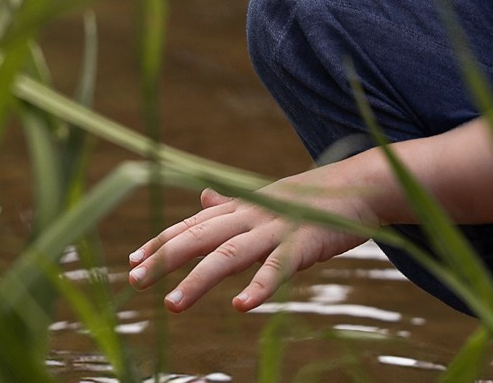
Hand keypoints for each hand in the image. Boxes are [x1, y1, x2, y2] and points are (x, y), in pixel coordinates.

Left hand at [125, 165, 383, 312]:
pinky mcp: (304, 244)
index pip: (192, 224)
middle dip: (165, 259)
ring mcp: (276, 229)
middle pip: (200, 237)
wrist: (360, 185)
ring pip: (229, 255)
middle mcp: (251, 215)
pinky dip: (259, 287)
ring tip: (172, 306)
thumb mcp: (266, 199)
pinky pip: (278, 268)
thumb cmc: (312, 197)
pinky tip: (241, 306)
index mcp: (241, 207)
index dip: (161, 241)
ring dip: (199, 280)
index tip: (131, 261)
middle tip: (134, 281)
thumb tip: (202, 197)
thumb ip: (232, 203)